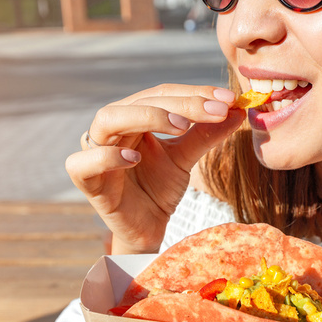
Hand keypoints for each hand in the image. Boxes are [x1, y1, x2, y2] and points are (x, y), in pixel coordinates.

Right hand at [65, 84, 245, 253]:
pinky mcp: (86, 181)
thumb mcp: (186, 158)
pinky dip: (108, 157)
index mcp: (135, 117)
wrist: (148, 228)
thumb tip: (237, 111)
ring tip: (181, 127)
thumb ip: (205, 134)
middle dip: (180, 103)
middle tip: (215, 111)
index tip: (230, 100)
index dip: (195, 93)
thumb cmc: (160, 189)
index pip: (163, 93)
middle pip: (140, 101)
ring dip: (147, 117)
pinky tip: (135, 158)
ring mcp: (95, 151)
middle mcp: (112, 128)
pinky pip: (84, 162)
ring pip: (109, 119)